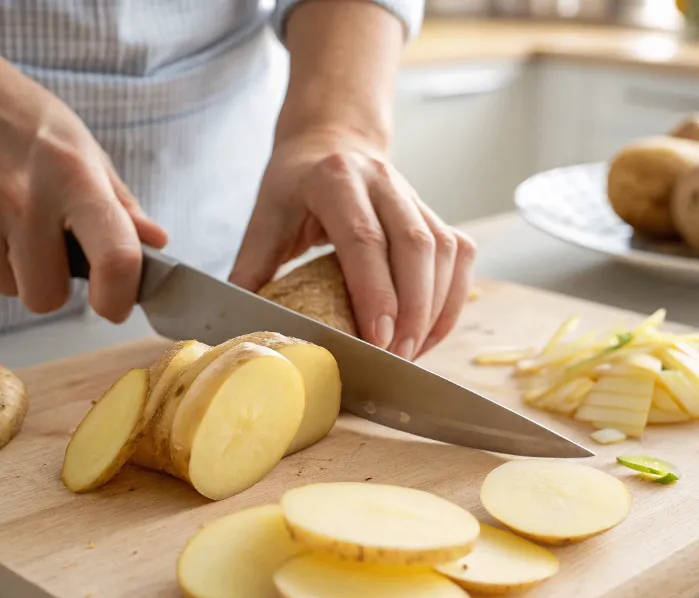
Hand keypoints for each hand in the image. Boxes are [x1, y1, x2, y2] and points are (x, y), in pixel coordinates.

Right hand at [0, 19, 164, 321]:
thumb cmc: (22, 118)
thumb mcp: (83, 148)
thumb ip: (120, 203)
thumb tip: (156, 244)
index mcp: (75, 179)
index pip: (115, 259)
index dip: (119, 297)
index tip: (115, 305)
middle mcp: (24, 200)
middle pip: (46, 297)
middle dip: (52, 284)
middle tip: (50, 249)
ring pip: (6, 287)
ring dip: (14, 267)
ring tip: (11, 220)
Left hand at [230, 129, 476, 358]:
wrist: (330, 140)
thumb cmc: (294, 186)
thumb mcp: (264, 219)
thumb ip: (251, 269)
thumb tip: (240, 324)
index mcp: (335, 179)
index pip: (365, 239)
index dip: (376, 291)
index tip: (377, 339)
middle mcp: (383, 181)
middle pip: (416, 246)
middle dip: (413, 309)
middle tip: (397, 357)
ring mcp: (415, 196)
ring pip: (445, 252)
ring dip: (436, 308)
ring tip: (413, 352)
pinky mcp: (434, 213)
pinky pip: (459, 255)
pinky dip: (452, 298)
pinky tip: (431, 331)